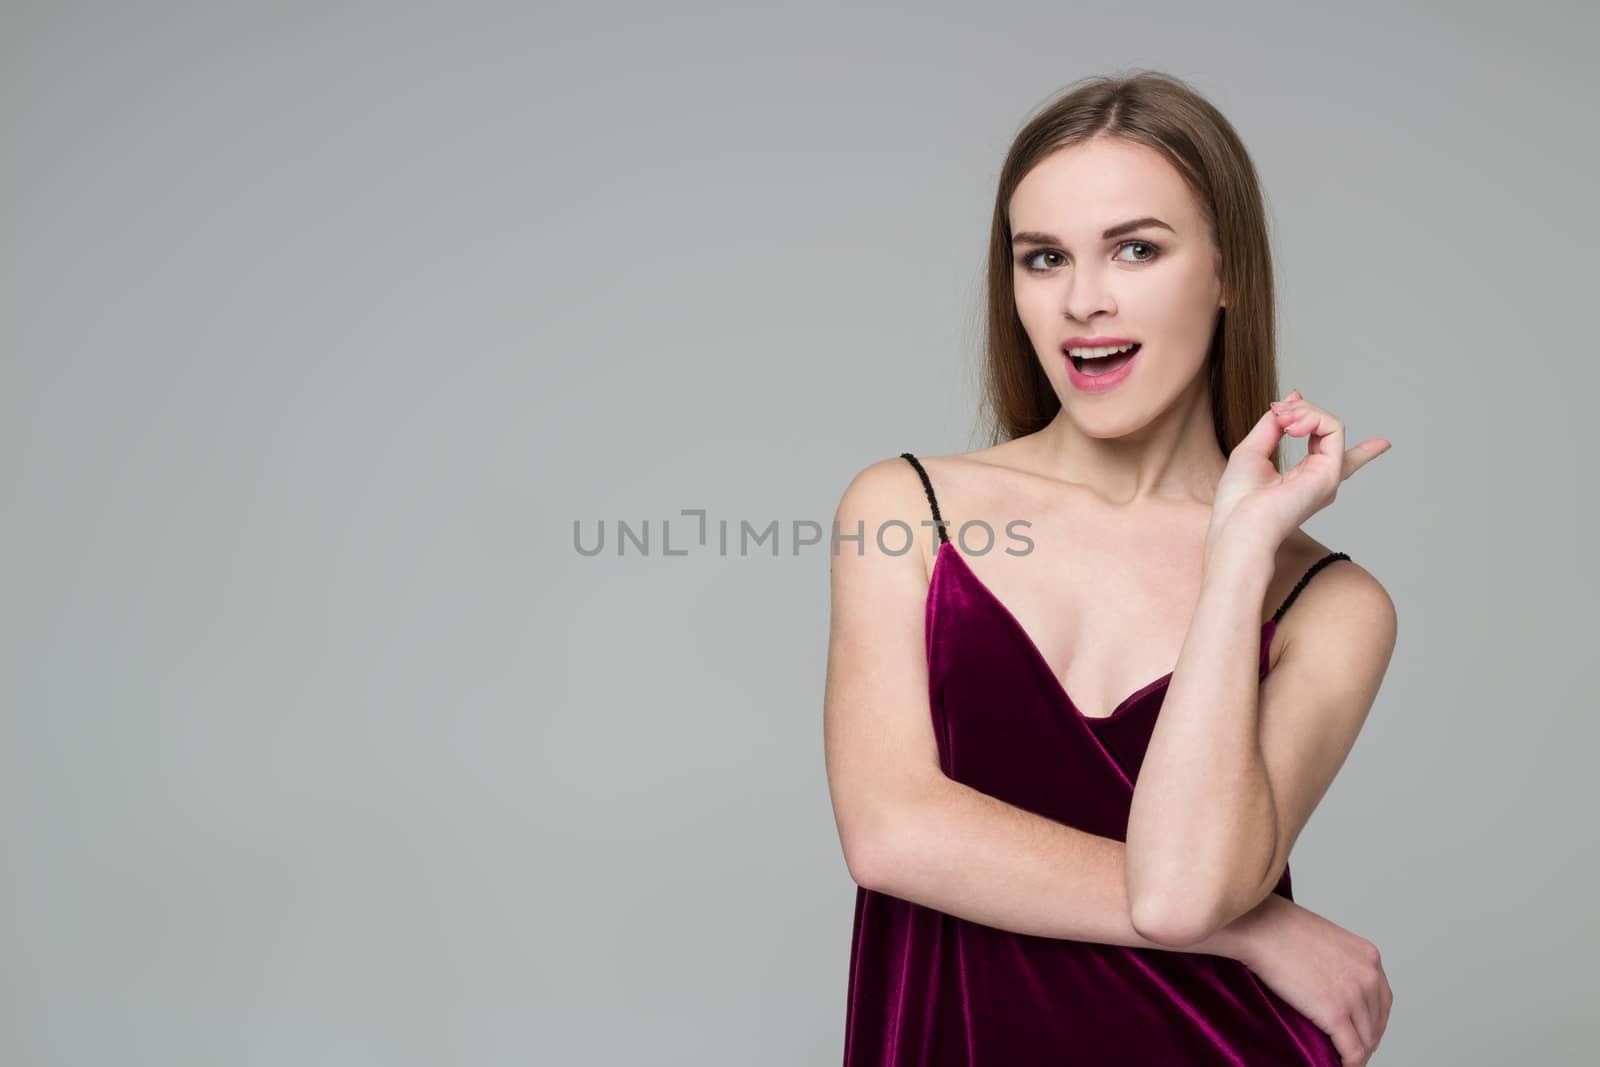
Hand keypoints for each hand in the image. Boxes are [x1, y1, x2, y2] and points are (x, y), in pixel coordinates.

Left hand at [1208, 389, 1390, 555]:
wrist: (1239, 524)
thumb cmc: (1239, 497)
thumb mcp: (1253, 449)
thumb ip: (1274, 424)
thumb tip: (1294, 398)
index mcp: (1303, 477)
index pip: (1338, 459)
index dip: (1363, 451)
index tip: (1381, 443)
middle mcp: (1320, 477)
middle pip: (1327, 431)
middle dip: (1301, 411)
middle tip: (1277, 412)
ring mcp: (1327, 476)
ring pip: (1331, 424)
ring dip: (1303, 412)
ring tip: (1282, 420)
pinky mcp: (1329, 473)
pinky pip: (1333, 428)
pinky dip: (1312, 417)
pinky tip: (1292, 427)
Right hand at [1237, 894, 1392, 1065]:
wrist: (1260, 927)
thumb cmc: (1279, 927)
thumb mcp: (1325, 939)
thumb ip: (1339, 963)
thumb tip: (1332, 988)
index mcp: (1368, 957)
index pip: (1382, 1001)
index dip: (1371, 1021)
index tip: (1359, 1031)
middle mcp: (1369, 976)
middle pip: (1376, 1022)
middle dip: (1365, 1039)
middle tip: (1349, 1049)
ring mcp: (1353, 996)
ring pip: (1366, 1040)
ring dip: (1356, 1054)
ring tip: (1342, 1059)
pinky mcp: (1334, 1014)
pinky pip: (1352, 1051)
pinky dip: (1349, 1064)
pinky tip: (1340, 1065)